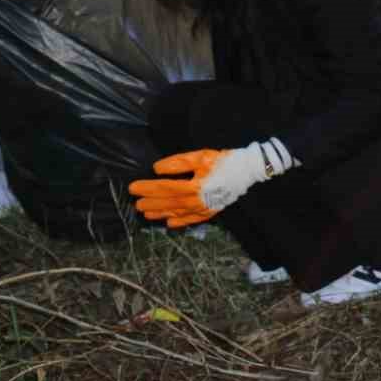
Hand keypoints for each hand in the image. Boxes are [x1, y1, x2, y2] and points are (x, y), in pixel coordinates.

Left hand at [128, 140, 294, 227]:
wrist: (247, 170)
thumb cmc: (222, 160)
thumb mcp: (199, 157)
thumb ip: (177, 164)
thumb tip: (157, 169)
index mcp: (194, 186)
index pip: (164, 188)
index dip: (147, 188)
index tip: (133, 188)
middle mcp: (198, 200)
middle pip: (169, 203)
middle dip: (151, 204)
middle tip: (136, 204)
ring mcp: (205, 208)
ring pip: (178, 213)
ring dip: (161, 214)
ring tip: (147, 215)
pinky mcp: (211, 211)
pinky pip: (193, 219)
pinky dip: (181, 222)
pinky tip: (170, 224)